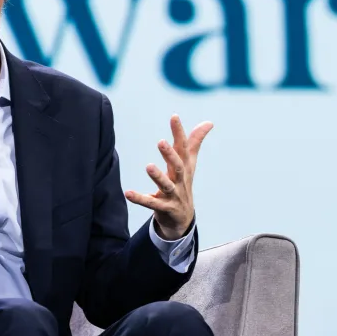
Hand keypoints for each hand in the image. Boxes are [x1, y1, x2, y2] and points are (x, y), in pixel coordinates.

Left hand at [124, 115, 212, 239]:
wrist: (183, 218)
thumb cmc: (183, 184)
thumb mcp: (189, 164)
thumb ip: (194, 143)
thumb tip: (209, 122)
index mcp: (184, 167)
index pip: (183, 148)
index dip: (179, 132)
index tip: (174, 116)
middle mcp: (180, 180)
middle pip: (178, 166)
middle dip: (170, 155)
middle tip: (161, 141)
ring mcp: (173, 195)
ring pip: (166, 185)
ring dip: (158, 176)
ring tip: (148, 166)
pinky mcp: (164, 208)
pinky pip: (151, 203)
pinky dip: (140, 198)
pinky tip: (128, 193)